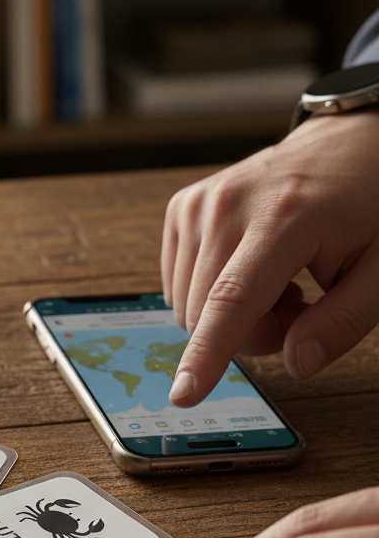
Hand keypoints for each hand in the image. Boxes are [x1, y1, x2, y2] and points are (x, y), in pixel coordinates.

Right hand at [161, 110, 378, 405]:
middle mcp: (230, 206)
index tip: (183, 394)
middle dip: (249, 333)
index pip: (232, 301)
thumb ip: (343, 322)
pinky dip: (210, 293)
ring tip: (277, 281)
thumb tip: (297, 364)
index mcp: (285, 217)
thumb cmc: (371, 201)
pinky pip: (177, 286)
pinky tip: (248, 268)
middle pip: (207, 315)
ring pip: (187, 306)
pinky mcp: (183, 209)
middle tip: (298, 305)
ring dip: (229, 315)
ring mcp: (200, 204)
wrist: (351, 143)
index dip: (206, 355)